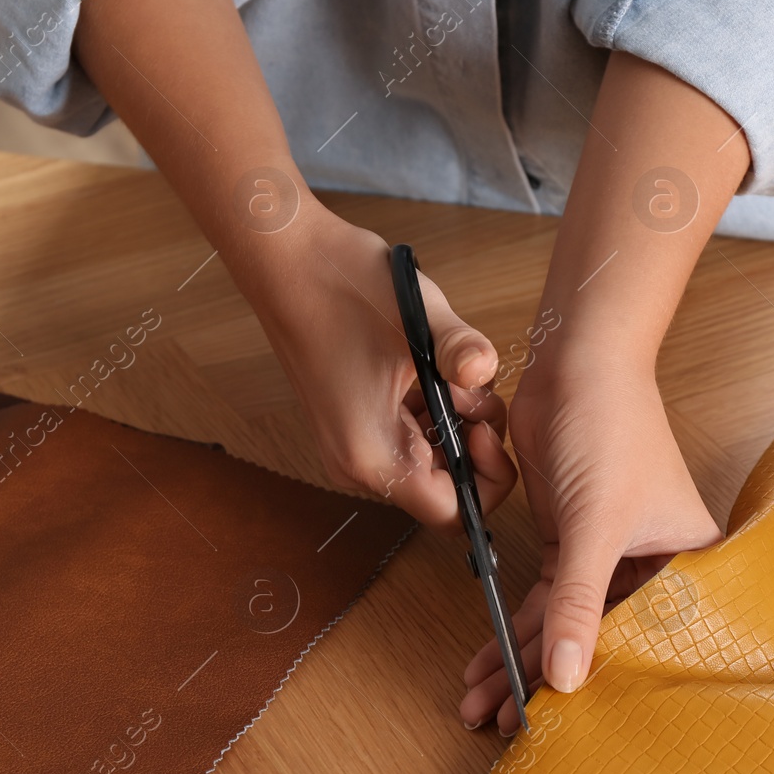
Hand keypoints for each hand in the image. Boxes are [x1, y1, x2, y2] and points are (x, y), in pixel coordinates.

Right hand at [251, 208, 517, 528]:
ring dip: (453, 422)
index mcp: (373, 455)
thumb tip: (486, 369)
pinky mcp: (352, 421)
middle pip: (442, 488)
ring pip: (429, 459)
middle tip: (471, 391)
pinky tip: (429, 368)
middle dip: (472, 443)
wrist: (286, 258)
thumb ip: (465, 352)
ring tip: (448, 372)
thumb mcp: (420, 319)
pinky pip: (409, 434)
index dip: (485, 481)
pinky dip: (432, 409)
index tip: (487, 429)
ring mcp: (351, 443)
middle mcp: (357, 463)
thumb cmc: (340, 287)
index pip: (451, 514)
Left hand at [459, 348, 720, 733]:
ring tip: (481, 704)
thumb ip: (578, 604)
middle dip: (546, 681)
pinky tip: (486, 662)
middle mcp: (652, 564)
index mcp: (688, 563)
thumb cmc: (612, 429)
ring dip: (520, 659)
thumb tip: (565, 678)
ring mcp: (607, 552)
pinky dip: (514, 625)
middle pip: (599, 639)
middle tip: (503, 725)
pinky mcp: (571, 538)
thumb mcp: (594, 525)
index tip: (561, 729)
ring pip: (564, 622)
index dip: (604, 687)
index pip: (646, 642)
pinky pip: (544, 597)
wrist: (576, 363)